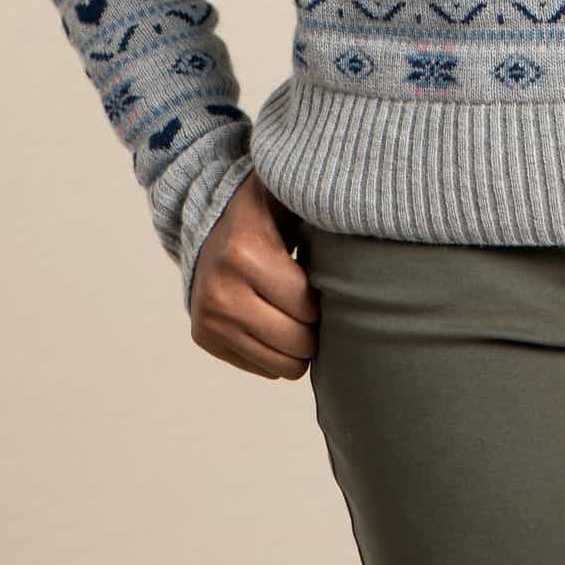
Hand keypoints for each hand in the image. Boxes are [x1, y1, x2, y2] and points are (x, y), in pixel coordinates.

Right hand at [188, 172, 319, 378]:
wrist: (211, 225)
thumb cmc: (267, 212)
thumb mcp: (289, 196)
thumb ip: (321, 204)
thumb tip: (360, 215)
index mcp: (244, 252)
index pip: (306, 304)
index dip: (324, 299)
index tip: (325, 284)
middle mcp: (221, 290)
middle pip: (295, 341)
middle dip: (315, 329)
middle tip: (318, 307)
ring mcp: (209, 319)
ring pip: (279, 366)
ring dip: (298, 348)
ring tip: (301, 319)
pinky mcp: (204, 338)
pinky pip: (259, 368)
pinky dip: (275, 352)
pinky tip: (276, 323)